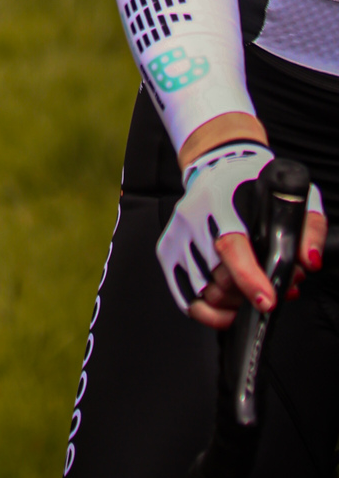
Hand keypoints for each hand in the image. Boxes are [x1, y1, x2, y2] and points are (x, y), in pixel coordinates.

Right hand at [157, 140, 326, 324]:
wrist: (217, 163)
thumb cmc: (253, 182)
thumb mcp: (290, 195)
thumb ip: (309, 228)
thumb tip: (310, 261)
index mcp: (221, 203)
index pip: (230, 247)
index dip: (248, 279)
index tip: (267, 300)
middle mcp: (193, 219)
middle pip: (220, 279)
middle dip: (252, 294)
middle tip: (275, 289)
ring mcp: (177, 236)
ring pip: (205, 293)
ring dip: (235, 304)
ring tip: (255, 293)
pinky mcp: (168, 250)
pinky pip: (185, 297)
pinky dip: (209, 314)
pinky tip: (229, 312)